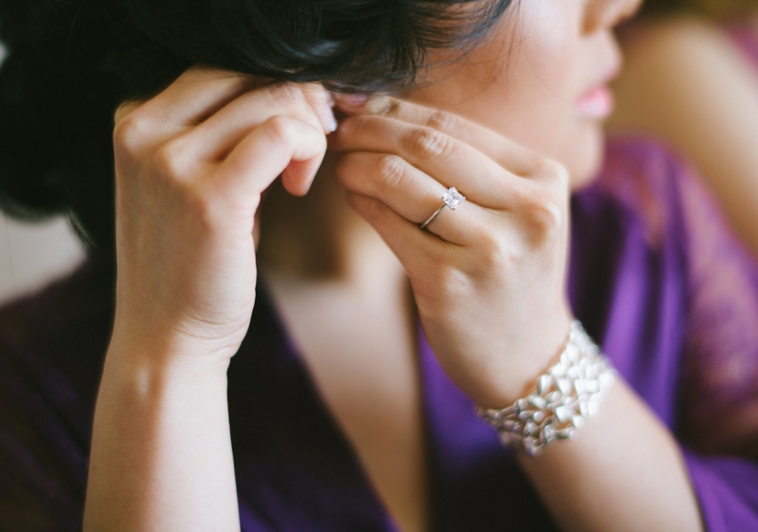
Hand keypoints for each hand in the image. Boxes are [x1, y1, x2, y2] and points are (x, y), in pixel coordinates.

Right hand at [110, 68, 334, 361]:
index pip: (217, 70)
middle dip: (296, 99)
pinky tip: (299, 187)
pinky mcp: (209, 198)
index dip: (270, 89)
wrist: (166, 340)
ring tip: (302, 176)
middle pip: (245, 73)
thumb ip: (219, 138)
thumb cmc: (188, 266)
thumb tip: (287, 100)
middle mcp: (143, 133)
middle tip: (316, 140)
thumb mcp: (186, 187)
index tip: (295, 129)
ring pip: (270, 100)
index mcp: (133, 122)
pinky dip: (307, 148)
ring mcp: (171, 163)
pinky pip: (281, 135)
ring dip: (307, 129)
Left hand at [330, 99, 573, 406]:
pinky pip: (392, 225)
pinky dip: (364, 202)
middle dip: (373, 130)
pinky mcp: (450, 283)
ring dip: (360, 164)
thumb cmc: (514, 276)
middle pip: (429, 146)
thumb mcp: (519, 213)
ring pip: (403, 181)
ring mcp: (489, 249)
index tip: (364, 106)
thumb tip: (391, 118)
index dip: (399, 110)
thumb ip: (473, 167)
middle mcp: (526, 210)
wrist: (528, 356)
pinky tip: (353, 194)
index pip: (456, 127)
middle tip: (342, 129)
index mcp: (544, 180)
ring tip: (342, 163)